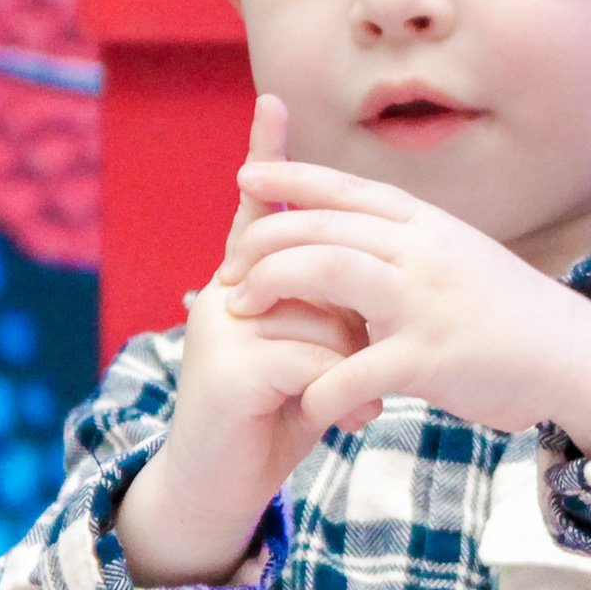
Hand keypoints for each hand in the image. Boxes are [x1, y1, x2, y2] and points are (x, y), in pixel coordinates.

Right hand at [116, 95, 367, 586]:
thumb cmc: (275, 421)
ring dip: (353, 369)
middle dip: (355, 325)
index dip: (267, 156)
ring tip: (352, 408)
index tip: (274, 99)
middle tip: (366, 373)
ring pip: (323, 318)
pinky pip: (312, 357)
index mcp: (242, 283)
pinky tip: (339, 421)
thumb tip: (370, 295)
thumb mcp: (312, 359)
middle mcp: (222, 292)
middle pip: (317, 271)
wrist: (223, 490)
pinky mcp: (227, 366)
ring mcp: (219, 326)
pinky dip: (339, 392)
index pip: (259, 210)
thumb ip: (331, 317)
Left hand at [220, 158, 590, 450]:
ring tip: (244, 313)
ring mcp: (425, 302)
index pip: (345, 189)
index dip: (289, 179)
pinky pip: (355, 369)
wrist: (577, 356)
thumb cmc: (512, 314)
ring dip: (274, 288)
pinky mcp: (430, 358)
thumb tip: (355, 237)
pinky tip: (305, 403)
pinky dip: (321, 388)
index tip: (246, 178)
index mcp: (428, 225)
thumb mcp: (460, 257)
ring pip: (327, 274)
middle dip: (262, 242)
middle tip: (228, 272)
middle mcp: (422, 251)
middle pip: (321, 226)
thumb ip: (408, 246)